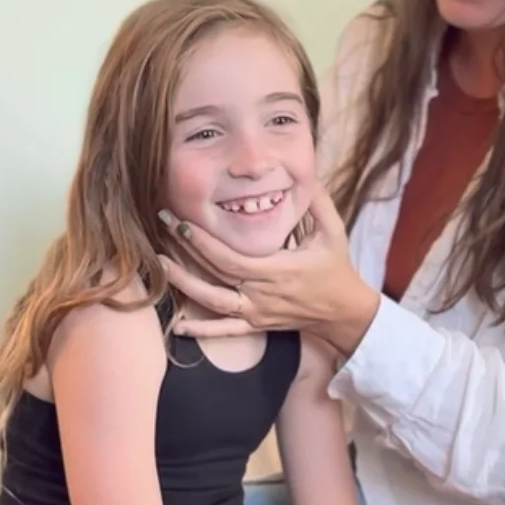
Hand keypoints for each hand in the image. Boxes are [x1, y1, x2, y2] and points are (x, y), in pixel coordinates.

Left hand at [158, 182, 379, 359]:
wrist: (344, 312)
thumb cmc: (336, 269)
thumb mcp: (334, 232)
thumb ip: (319, 203)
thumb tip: (308, 173)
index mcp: (278, 269)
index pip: (231, 257)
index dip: (203, 242)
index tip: (182, 221)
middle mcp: (263, 293)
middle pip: (215, 274)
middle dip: (185, 250)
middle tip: (163, 226)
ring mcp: (258, 312)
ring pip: (214, 302)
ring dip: (184, 285)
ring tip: (160, 266)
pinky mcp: (257, 325)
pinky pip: (226, 331)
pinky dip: (202, 330)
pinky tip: (177, 327)